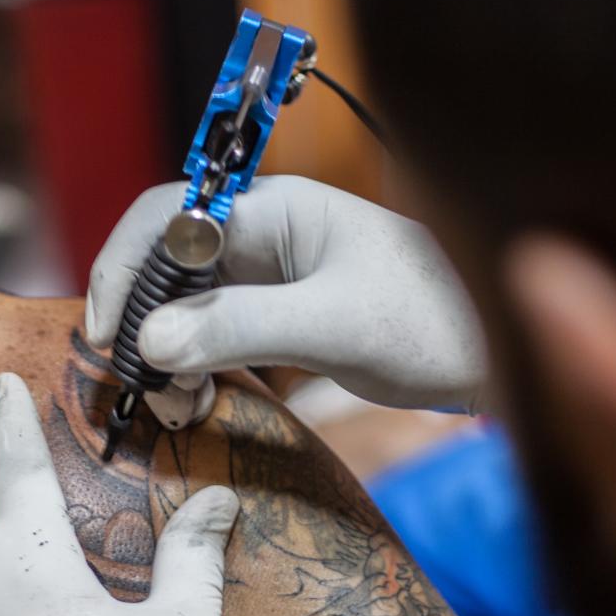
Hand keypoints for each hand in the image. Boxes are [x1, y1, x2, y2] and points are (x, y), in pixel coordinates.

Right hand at [85, 176, 491, 423]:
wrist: (508, 357)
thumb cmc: (441, 320)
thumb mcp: (337, 325)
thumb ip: (242, 326)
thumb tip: (152, 339)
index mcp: (275, 208)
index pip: (167, 216)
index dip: (123, 267)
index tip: (108, 335)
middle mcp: (265, 237)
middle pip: (167, 265)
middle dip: (142, 322)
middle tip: (147, 389)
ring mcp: (274, 281)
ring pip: (187, 307)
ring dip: (167, 354)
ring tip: (178, 406)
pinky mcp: (286, 323)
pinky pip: (217, 338)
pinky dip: (197, 370)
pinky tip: (199, 403)